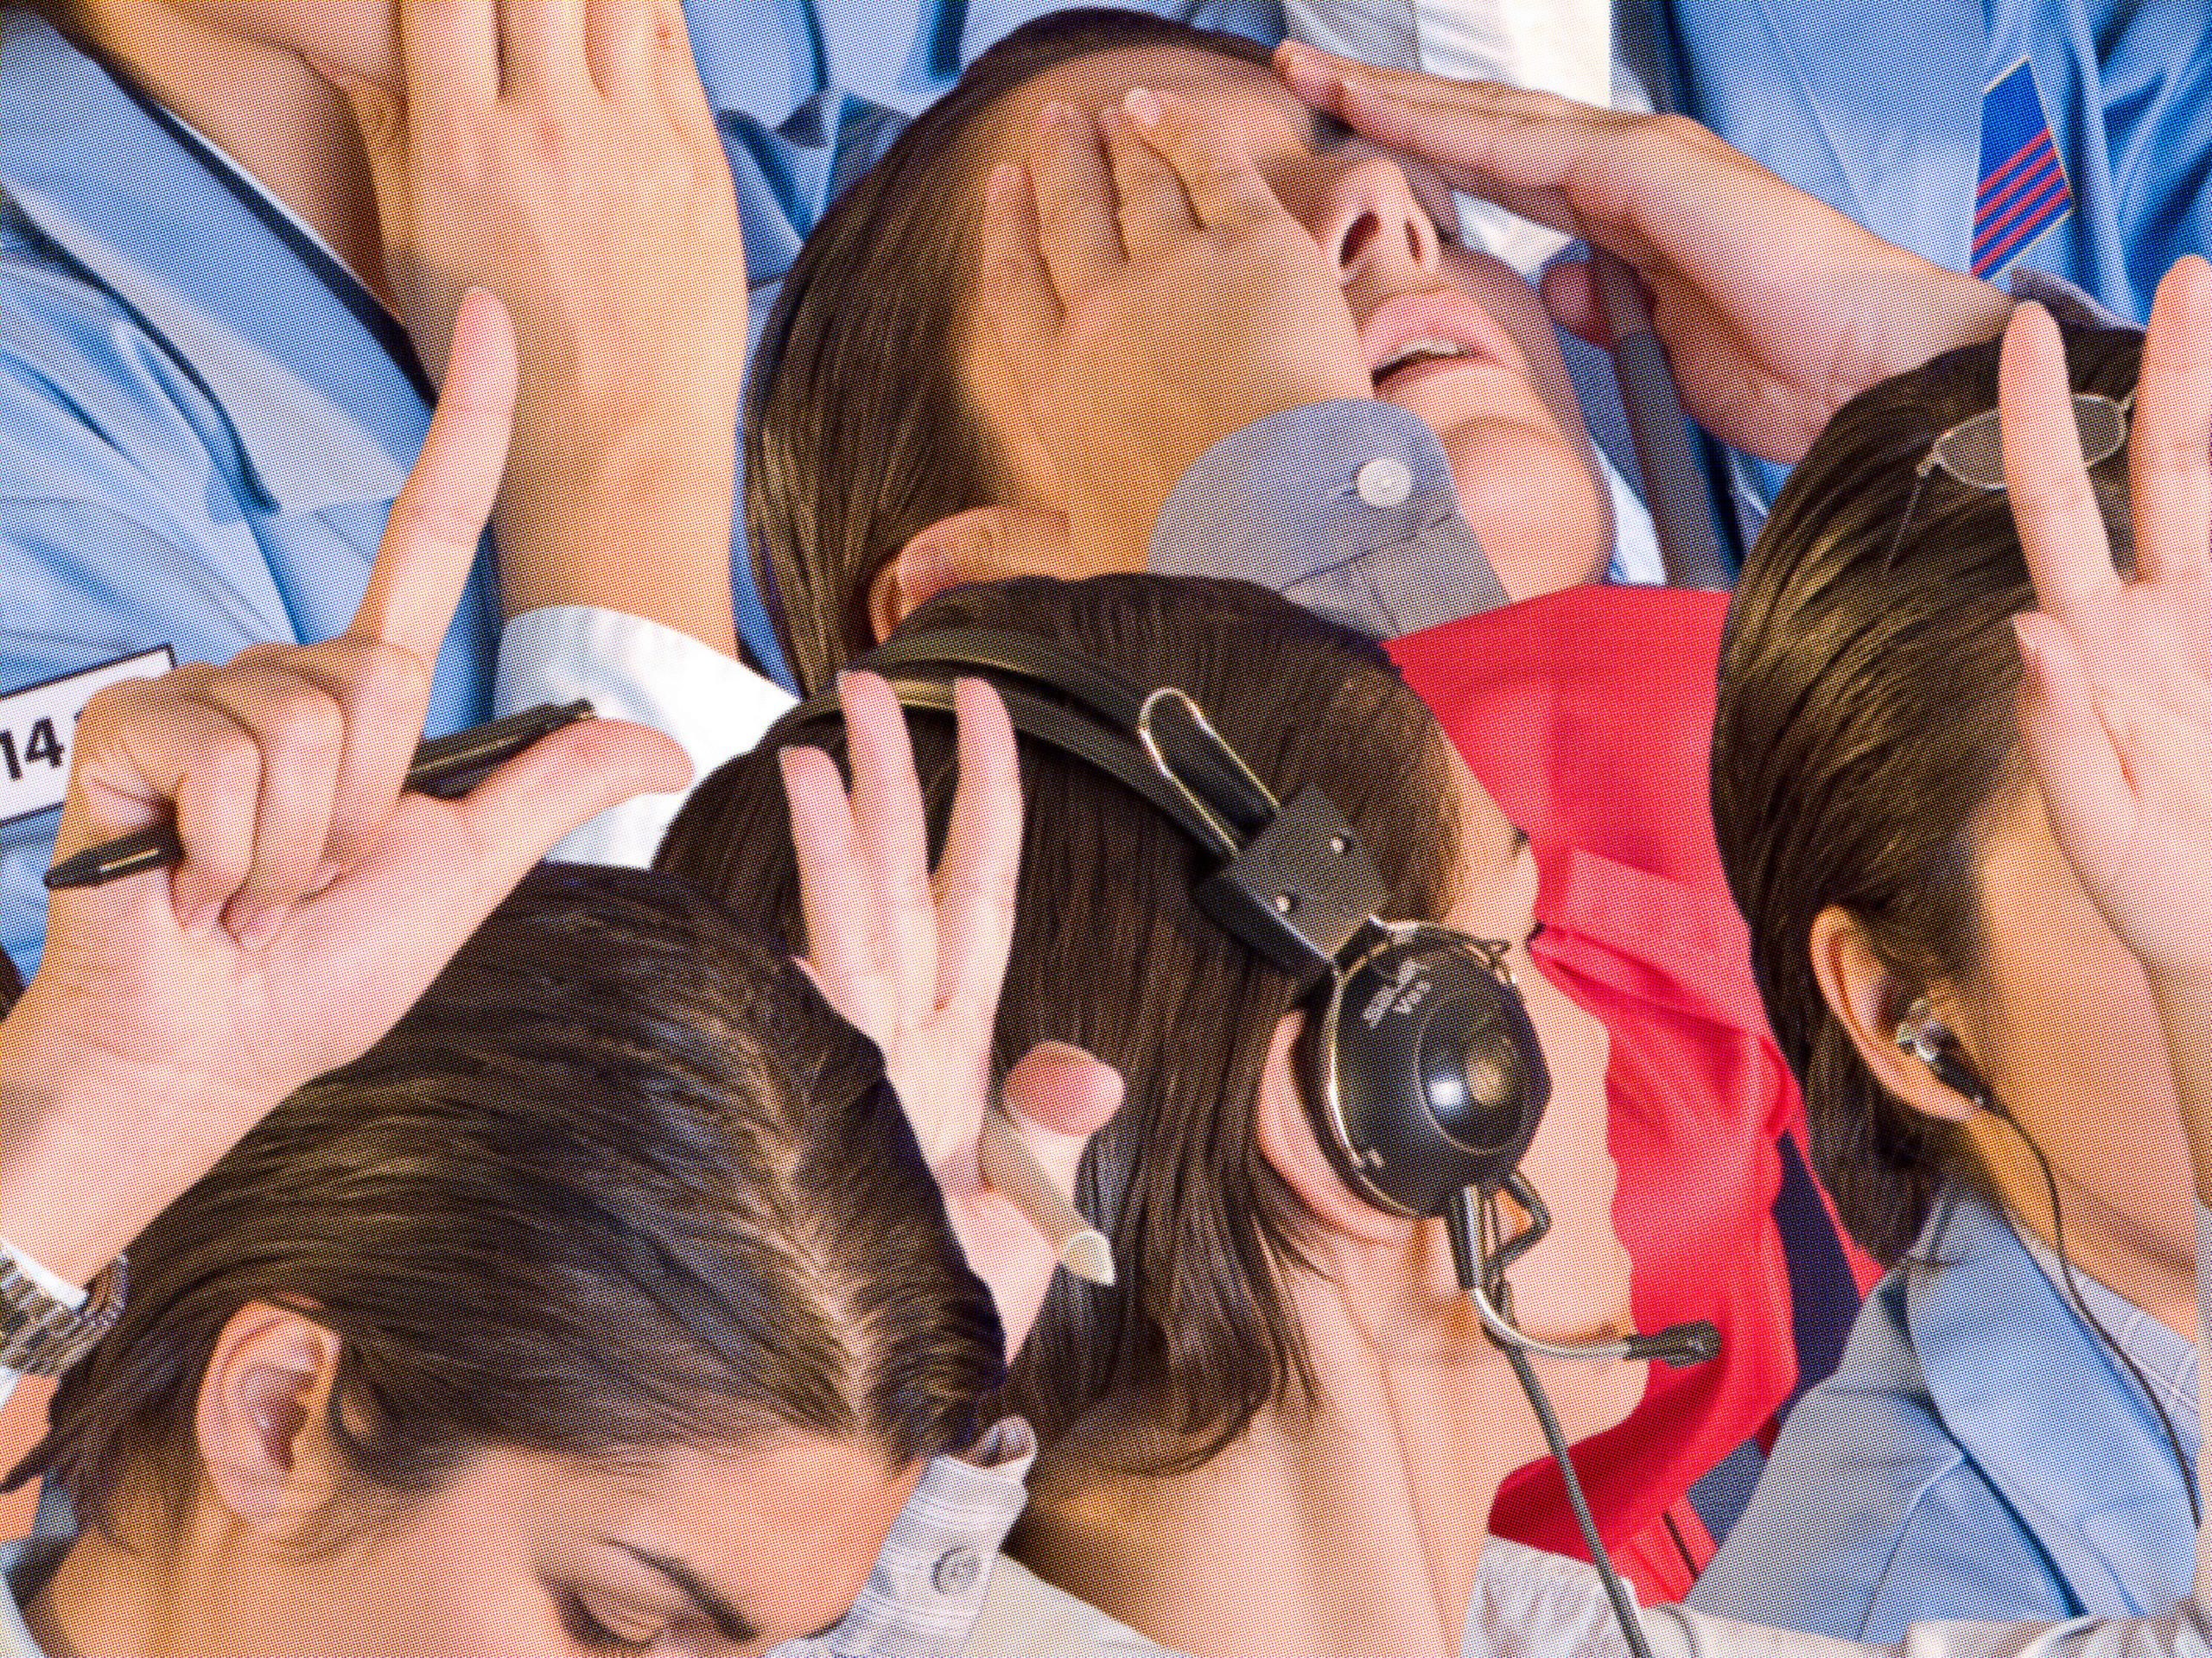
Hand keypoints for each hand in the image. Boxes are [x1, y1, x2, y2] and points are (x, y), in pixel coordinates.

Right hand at [0, 292, 689, 1279]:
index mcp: (369, 700)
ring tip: (251, 885)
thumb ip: (552, 791)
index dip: (464, 427)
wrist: (207, 1049)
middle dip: (367, 810)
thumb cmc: (323, 973)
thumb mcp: (465, 873)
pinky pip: (240, 760)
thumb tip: (673, 739)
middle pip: (383, 682)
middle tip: (309, 876)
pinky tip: (195, 880)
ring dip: (301, 842)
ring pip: (315, 726)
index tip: (494, 315)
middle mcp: (288, 676)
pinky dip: (239, 848)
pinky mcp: (138, 728)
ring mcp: (207, 695)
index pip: (425, 535)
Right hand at [326, 0, 743, 646]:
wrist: (615, 453)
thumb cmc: (500, 368)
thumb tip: (345, 45)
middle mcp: (551, 125)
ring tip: (576, 12)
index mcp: (462, 142)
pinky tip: (628, 16)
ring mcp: (636, 139)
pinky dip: (647, 11)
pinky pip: (675, 43)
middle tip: (525, 8)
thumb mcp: (413, 253)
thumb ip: (389, 134)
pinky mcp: (700, 162)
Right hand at [780, 672, 1122, 1356]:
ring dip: (836, 834)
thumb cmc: (947, 1317)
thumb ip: (1052, 1135)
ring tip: (813, 749)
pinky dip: (790, 945)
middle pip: (906, 881)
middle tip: (867, 683)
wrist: (881, 1405)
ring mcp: (854, 1068)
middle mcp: (910, 1040)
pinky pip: (802, 1009)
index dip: (986, 798)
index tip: (986, 706)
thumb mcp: (1027, 1230)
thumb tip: (1096, 1058)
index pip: (979, 894)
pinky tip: (767, 892)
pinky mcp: (809, 1104)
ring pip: (850, 924)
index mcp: (967, 1047)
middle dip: (895, 777)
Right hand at [977, 87, 1370, 571]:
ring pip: (1135, 186)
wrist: (1279, 527)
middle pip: (1070, 220)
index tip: (1001, 190)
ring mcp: (1177, 273)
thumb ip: (996, 547)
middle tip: (1052, 126)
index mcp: (1058, 386)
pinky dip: (1180, 127)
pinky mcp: (1255, 247)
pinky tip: (1161, 107)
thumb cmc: (1185, 556)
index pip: (1017, 289)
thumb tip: (904, 573)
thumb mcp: (1075, 559)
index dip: (1007, 233)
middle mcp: (1104, 316)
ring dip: (1118, 141)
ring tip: (1110, 114)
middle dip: (1058, 165)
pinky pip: (1208, 164)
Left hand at [1275, 44, 2013, 462]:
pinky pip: (1523, 142)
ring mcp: (1635, 156)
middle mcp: (1621, 165)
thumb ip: (1599, 305)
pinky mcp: (1647, 168)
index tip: (1343, 139)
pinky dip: (1446, 124)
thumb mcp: (1654, 346)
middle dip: (1387, 98)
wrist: (1867, 371)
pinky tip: (1382, 111)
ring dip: (1396, 94)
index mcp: (1620, 209)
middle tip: (1300, 71)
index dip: (1418, 145)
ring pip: (1487, 114)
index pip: (1495, 165)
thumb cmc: (1786, 369)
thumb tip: (1552, 284)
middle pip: (1478, 121)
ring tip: (1316, 73)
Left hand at [2003, 263, 2211, 980]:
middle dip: (2178, 371)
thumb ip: (2057, 739)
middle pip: (2168, 468)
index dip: (2040, 424)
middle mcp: (2158, 617)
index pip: (2056, 511)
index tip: (2030, 331)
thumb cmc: (2153, 898)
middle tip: (2192, 267)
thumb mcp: (2094, 836)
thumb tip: (2020, 627)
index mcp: (2093, 649)